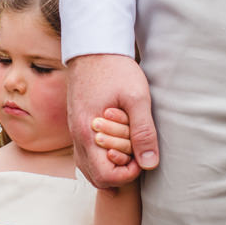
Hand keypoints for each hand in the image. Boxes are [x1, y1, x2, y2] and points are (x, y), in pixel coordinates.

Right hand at [68, 54, 157, 187]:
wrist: (93, 47)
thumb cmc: (116, 69)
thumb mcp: (137, 98)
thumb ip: (144, 131)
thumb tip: (150, 163)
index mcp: (89, 133)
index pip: (105, 175)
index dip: (128, 174)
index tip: (143, 157)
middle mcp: (77, 136)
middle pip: (96, 177)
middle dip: (120, 173)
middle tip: (137, 154)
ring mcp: (75, 131)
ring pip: (89, 167)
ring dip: (111, 165)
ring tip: (129, 149)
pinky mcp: (78, 124)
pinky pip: (86, 153)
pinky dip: (102, 156)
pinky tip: (117, 143)